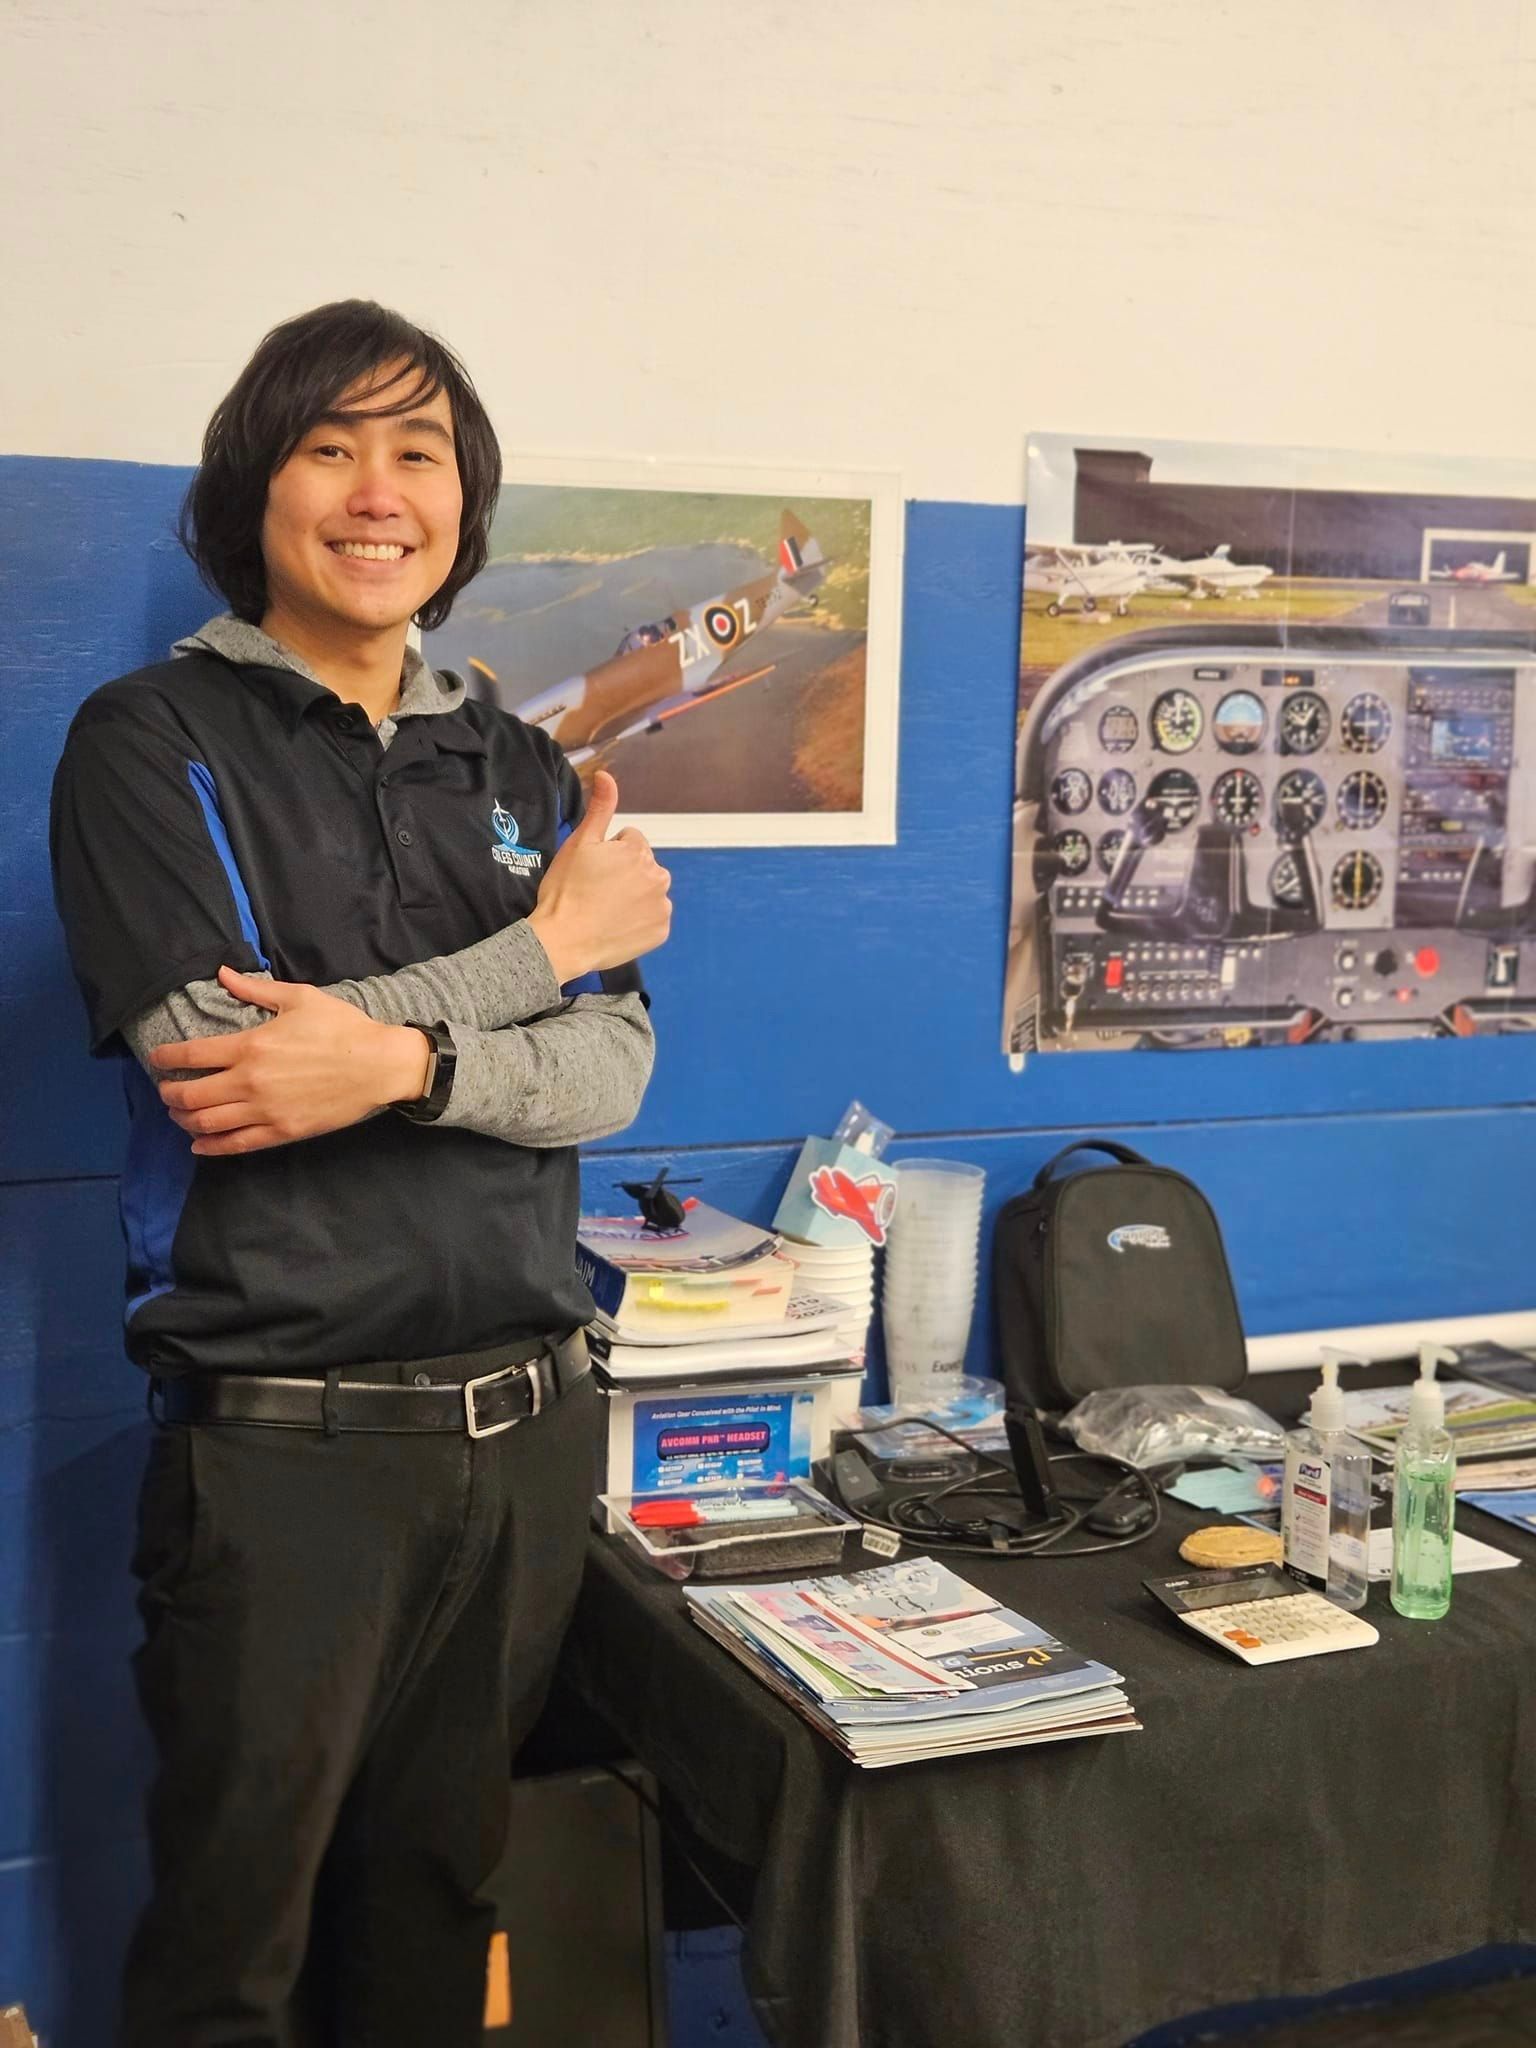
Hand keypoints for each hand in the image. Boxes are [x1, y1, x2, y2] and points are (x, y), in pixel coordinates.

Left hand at [150, 967, 431, 1155]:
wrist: (379, 1066)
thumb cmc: (342, 1028)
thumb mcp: (300, 998)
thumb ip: (255, 989)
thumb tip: (222, 973)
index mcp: (251, 1045)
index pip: (192, 1054)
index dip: (166, 1057)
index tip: (157, 1058)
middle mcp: (250, 1081)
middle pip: (191, 1094)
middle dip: (169, 1092)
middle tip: (166, 1089)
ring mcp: (265, 1110)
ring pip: (207, 1122)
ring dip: (184, 1119)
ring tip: (179, 1113)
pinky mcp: (281, 1131)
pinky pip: (235, 1144)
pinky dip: (210, 1146)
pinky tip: (198, 1144)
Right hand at [527, 769, 671, 982]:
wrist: (564, 940)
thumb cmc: (566, 889)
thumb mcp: (579, 843)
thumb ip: (600, 808)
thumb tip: (607, 774)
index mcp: (639, 851)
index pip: (629, 841)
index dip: (607, 853)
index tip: (592, 871)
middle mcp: (659, 876)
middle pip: (642, 866)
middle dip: (624, 873)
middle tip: (596, 891)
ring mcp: (662, 906)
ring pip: (648, 891)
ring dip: (634, 896)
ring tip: (605, 909)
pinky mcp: (661, 931)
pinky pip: (653, 919)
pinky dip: (639, 921)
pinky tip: (616, 926)